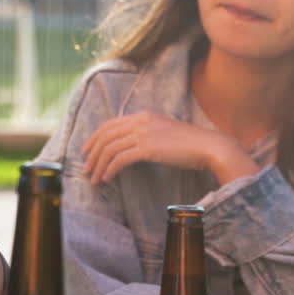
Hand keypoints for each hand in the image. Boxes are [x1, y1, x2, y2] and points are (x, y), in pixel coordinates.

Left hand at [81, 111, 255, 183]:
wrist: (208, 146)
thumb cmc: (189, 144)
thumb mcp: (164, 133)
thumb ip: (147, 134)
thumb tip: (132, 148)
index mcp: (143, 116)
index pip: (110, 124)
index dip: (95, 137)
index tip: (87, 151)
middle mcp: (140, 121)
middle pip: (105, 135)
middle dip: (92, 153)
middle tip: (86, 168)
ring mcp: (143, 133)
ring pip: (110, 148)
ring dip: (99, 165)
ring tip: (94, 178)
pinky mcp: (147, 148)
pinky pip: (120, 159)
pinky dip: (110, 169)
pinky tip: (107, 178)